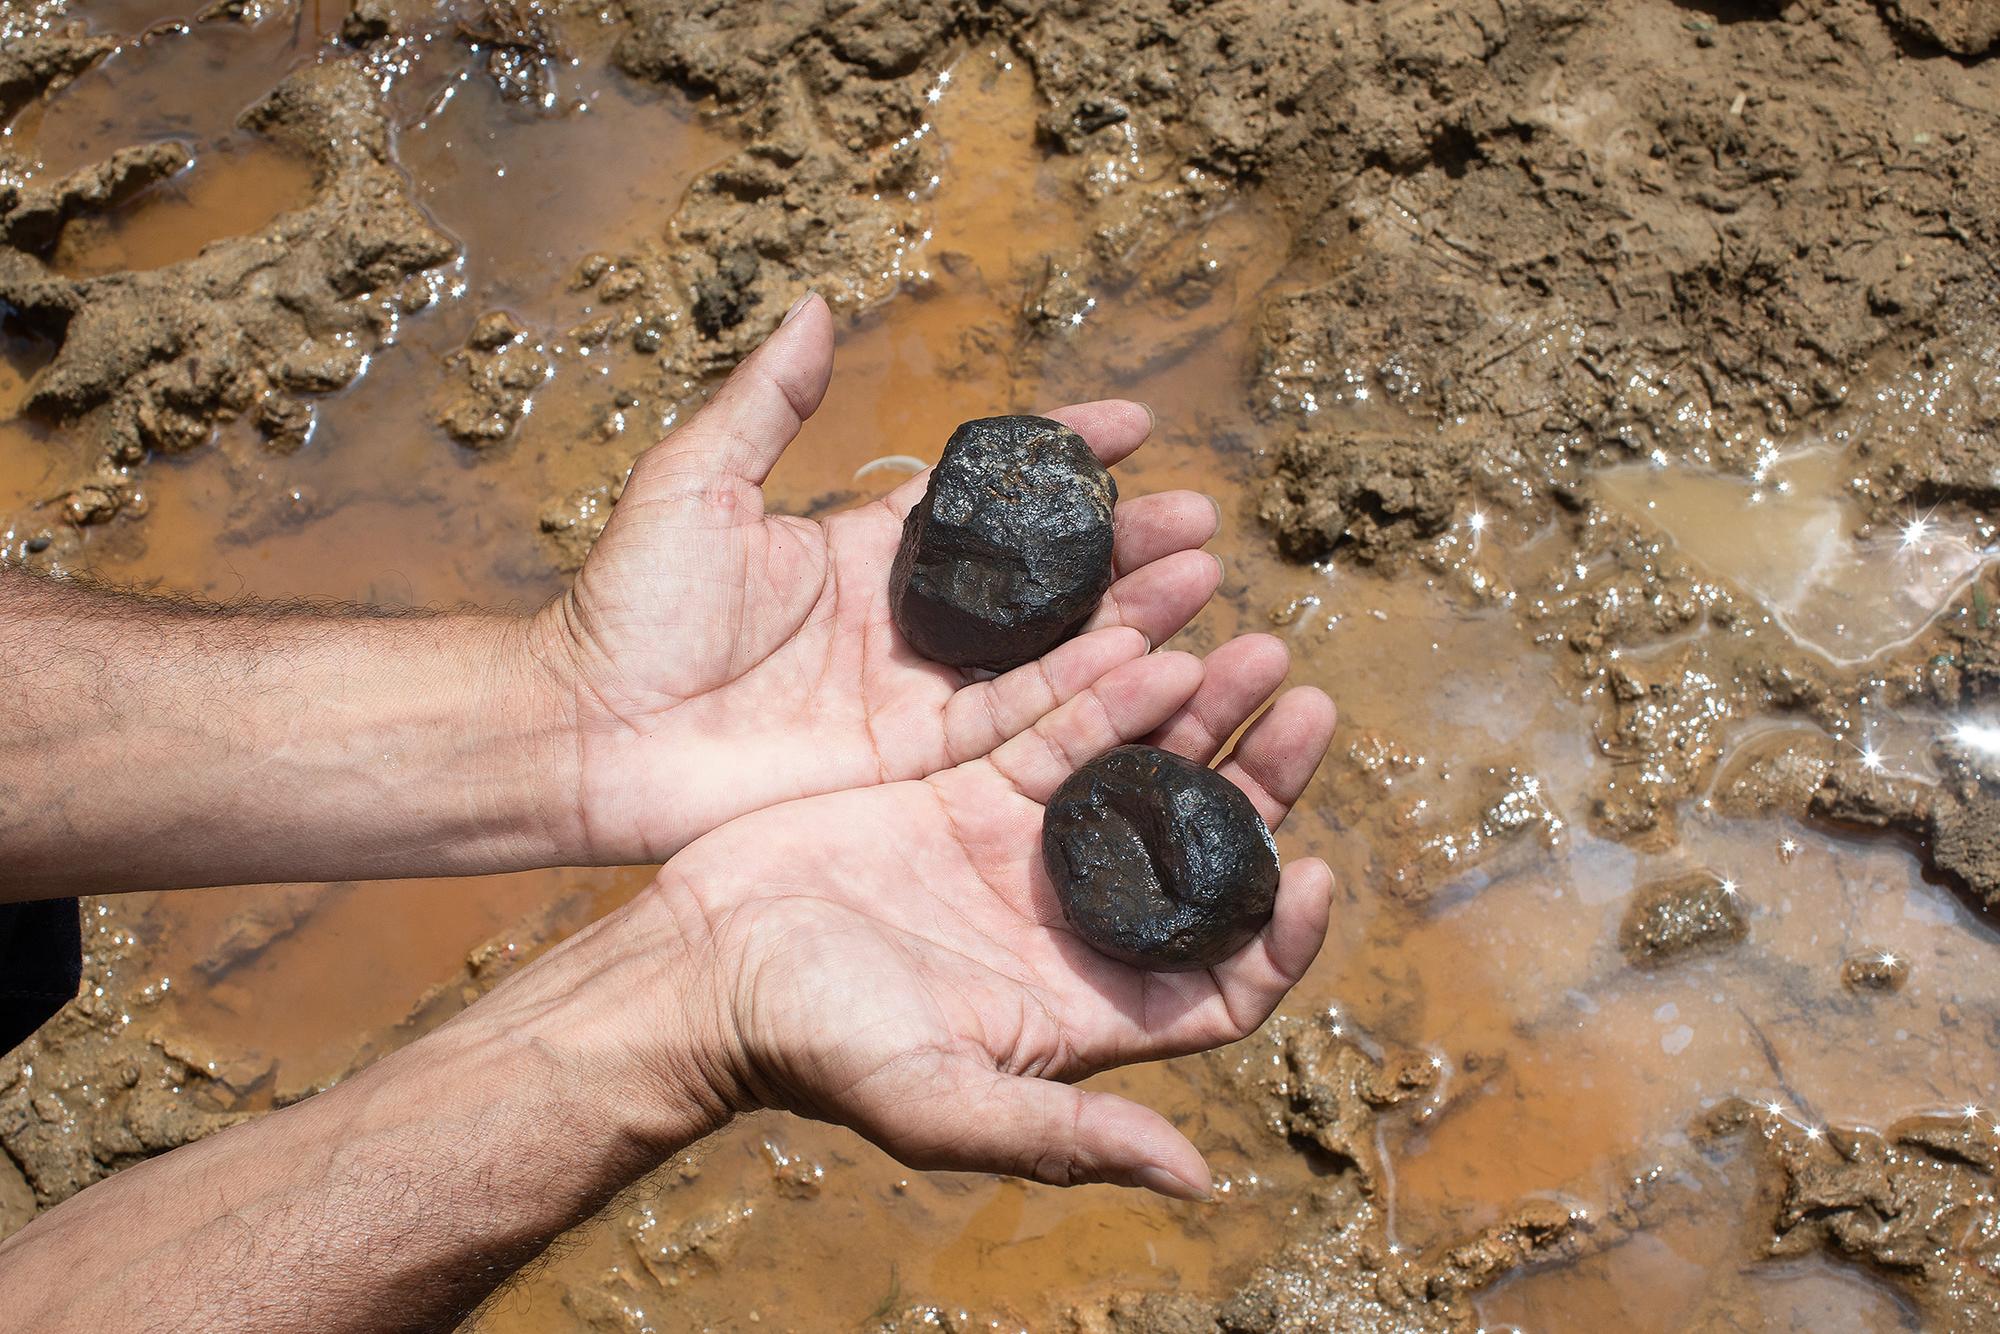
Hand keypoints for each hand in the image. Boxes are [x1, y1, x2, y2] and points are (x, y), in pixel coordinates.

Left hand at [530, 294, 1223, 864]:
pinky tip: (1149, 661)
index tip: (1133, 422)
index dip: (1060, 457)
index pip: (988, 496)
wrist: (584, 732)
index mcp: (867, 552)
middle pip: (1042, 581)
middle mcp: (907, 624)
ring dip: (1128, 621)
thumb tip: (815, 306)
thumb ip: (768, 403)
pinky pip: (1013, 728)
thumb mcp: (696, 481)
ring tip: (1202, 582)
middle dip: (1125, 547)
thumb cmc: (625, 606)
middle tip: (1200, 521)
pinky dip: (1082, 697)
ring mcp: (914, 697)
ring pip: (1048, 656)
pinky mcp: (910, 765)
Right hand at [644, 635, 1335, 1196]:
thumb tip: (1197, 1178)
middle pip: (1195, 854)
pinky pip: (1052, 726)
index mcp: (1082, 1005)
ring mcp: (1016, 851)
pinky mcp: (963, 790)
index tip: (1314, 868)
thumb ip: (1061, 1134)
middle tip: (1309, 708)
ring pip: (1136, 774)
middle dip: (1260, 785)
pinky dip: (1101, 687)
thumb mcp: (938, 1101)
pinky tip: (1147, 642)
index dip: (1278, 932)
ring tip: (1253, 649)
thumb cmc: (813, 1048)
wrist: (700, 968)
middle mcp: (1064, 926)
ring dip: (1196, 716)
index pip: (1217, 978)